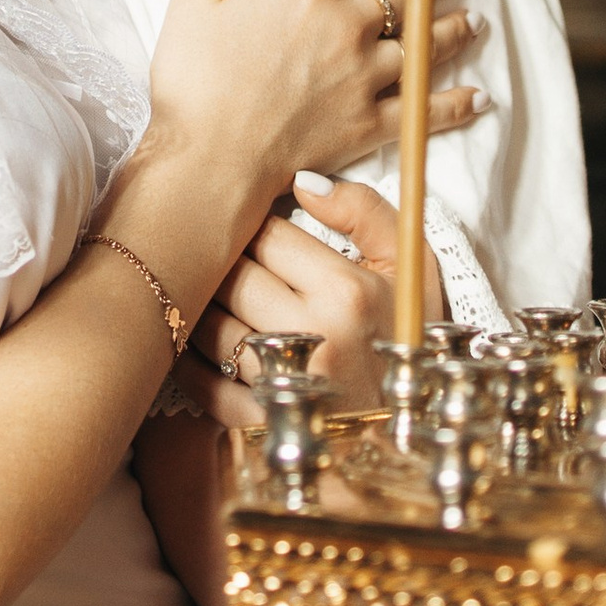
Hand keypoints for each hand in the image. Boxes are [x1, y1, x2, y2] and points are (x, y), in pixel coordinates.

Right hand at [142, 0, 479, 253]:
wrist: (208, 161)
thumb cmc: (192, 78)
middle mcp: (347, 26)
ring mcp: (364, 78)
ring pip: (424, 43)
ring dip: (452, 26)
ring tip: (472, 16)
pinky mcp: (368, 125)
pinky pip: (423, 110)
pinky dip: (453, 103)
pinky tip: (478, 96)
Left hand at [190, 177, 434, 430]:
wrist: (417, 419)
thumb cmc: (407, 334)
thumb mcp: (410, 264)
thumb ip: (365, 211)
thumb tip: (302, 182)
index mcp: (347, 293)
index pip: (266, 235)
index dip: (251, 224)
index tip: (250, 226)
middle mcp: (312, 336)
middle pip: (230, 277)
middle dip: (219, 258)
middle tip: (216, 251)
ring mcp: (282, 385)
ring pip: (207, 325)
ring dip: (199, 303)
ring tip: (206, 291)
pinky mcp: (259, 424)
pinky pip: (201, 383)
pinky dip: (188, 359)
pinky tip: (195, 340)